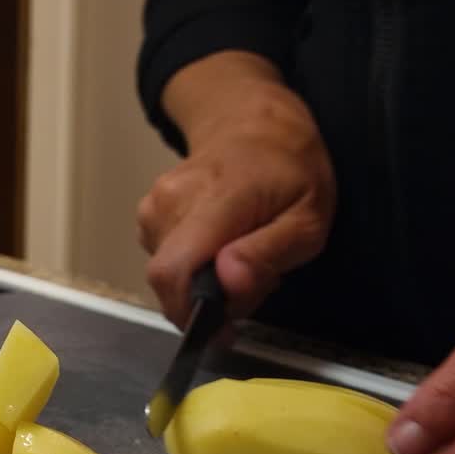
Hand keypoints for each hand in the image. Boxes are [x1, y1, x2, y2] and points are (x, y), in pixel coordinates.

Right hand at [138, 51, 336, 325]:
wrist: (253, 126)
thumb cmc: (289, 172)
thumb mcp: (308, 219)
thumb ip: (267, 253)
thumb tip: (228, 282)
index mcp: (216, 200)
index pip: (173, 271)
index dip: (190, 312)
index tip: (223, 327)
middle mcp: (171, 201)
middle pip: (170, 280)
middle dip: (206, 298)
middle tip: (249, 283)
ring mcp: (153, 205)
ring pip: (167, 272)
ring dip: (200, 282)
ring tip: (238, 258)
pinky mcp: (147, 212)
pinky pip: (163, 257)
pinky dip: (190, 266)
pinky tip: (216, 247)